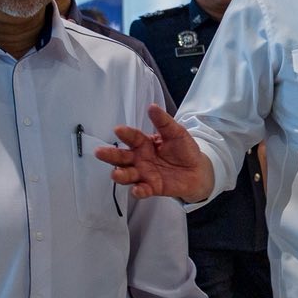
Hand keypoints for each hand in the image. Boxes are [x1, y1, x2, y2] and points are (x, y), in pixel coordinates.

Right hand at [100, 105, 214, 202]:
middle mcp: (139, 159)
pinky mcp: (152, 187)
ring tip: (115, 174)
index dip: (125, 133)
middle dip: (110, 155)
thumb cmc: (184, 150)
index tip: (118, 130)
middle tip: (100, 152)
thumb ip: (164, 122)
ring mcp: (144, 174)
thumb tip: (152, 107)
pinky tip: (136, 190)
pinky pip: (143, 190)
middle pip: (121, 157)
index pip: (132, 137)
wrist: (198, 170)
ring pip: (127, 174)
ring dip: (120, 175)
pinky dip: (138, 191)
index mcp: (144, 143)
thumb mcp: (176, 133)